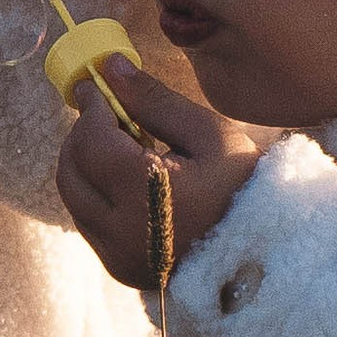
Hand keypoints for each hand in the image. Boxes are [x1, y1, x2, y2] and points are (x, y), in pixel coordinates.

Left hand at [56, 62, 265, 288]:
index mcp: (147, 196)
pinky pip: (88, 221)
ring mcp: (118, 256)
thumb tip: (111, 67)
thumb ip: (154, 100)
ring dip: (85, 164)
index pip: (92, 142)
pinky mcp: (119, 269)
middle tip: (105, 111)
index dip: (89, 108)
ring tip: (122, 145)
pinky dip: (95, 192)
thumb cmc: (244, 186)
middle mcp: (123, 233)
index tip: (94, 84)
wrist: (265, 248)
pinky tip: (128, 178)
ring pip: (74, 197)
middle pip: (71, 171)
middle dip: (81, 135)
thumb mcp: (209, 134)